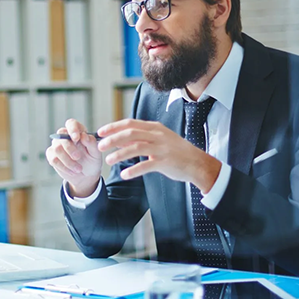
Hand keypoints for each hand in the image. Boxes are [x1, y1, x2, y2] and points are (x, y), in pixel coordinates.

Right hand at [45, 118, 102, 196]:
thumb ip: (92, 143)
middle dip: (70, 148)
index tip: (76, 138)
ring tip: (78, 169)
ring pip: (57, 149)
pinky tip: (72, 171)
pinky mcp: (52, 156)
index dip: (72, 129)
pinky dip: (64, 167)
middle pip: (61, 136)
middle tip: (78, 157)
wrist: (86, 176)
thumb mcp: (96, 153)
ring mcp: (57, 146)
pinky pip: (54, 159)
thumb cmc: (92, 161)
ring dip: (68, 161)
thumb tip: (84, 136)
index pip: (71, 124)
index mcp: (78, 132)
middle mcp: (65, 137)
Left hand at [97, 119, 220, 191]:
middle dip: (112, 139)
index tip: (100, 132)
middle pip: (130, 133)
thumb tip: (119, 140)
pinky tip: (124, 174)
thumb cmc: (176, 151)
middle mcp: (158, 135)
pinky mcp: (166, 162)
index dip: (113, 127)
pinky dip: (134, 170)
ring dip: (120, 154)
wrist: (197, 163)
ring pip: (136, 148)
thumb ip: (141, 138)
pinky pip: (146, 165)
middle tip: (100, 147)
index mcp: (154, 127)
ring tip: (108, 160)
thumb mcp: (159, 139)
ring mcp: (162, 148)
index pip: (130, 123)